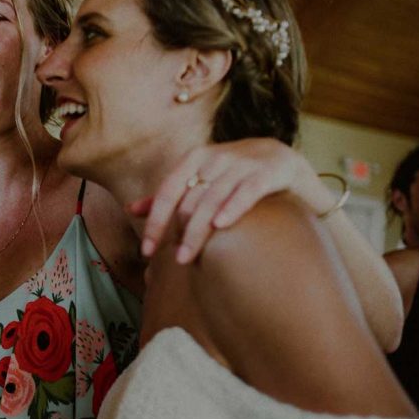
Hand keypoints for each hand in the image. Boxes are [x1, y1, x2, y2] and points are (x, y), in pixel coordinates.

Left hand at [129, 138, 319, 262]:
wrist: (286, 162)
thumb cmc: (237, 178)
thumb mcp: (203, 181)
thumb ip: (171, 195)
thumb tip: (131, 209)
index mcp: (195, 158)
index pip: (167, 192)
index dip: (155, 222)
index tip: (146, 251)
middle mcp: (216, 157)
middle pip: (189, 200)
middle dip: (178, 233)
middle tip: (175, 262)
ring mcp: (244, 162)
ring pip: (212, 199)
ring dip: (198, 230)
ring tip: (188, 257)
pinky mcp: (270, 171)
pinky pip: (247, 190)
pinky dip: (233, 207)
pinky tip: (221, 226)